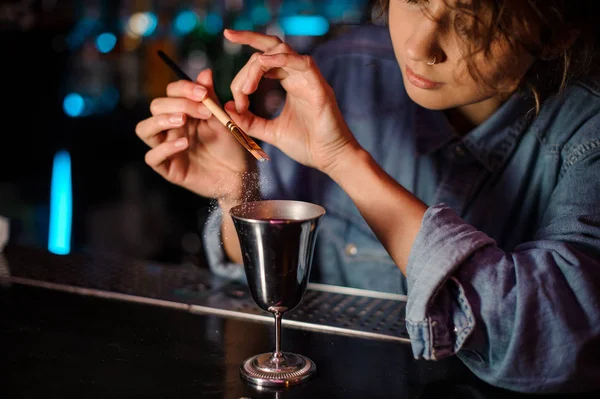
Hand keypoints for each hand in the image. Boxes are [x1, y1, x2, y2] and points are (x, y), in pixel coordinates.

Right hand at [135, 69, 253, 202]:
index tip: (204, 94)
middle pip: (156, 106)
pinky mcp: (168, 168)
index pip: (170, 92)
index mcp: (184, 112)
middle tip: (202, 112)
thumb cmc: (231, 147)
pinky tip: (183, 144)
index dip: (184, 89)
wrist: (240, 176)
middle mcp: (171, 128)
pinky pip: (152, 157)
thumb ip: (211, 98)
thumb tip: (206, 72)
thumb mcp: (223, 119)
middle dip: (178, 104)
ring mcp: (166, 147)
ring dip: (160, 121)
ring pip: (144, 129)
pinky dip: (165, 148)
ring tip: (182, 121)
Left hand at [223, 29, 360, 174]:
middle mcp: (299, 76)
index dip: (243, 74)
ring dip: (257, 63)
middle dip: (248, 38)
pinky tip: (263, 62)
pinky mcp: (319, 87)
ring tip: (245, 89)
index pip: (264, 60)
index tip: (235, 99)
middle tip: (228, 36)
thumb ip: (249, 121)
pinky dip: (282, 59)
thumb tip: (227, 107)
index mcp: (290, 83)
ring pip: (282, 50)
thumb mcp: (270, 132)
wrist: (331, 159)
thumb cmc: (307, 145)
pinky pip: (302, 62)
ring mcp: (309, 79)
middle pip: (272, 46)